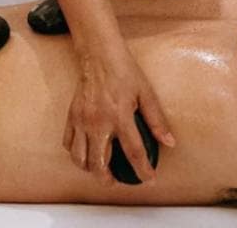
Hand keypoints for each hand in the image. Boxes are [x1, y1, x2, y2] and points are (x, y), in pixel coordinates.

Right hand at [63, 42, 174, 184]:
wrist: (99, 55)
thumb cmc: (124, 71)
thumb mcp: (146, 93)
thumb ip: (157, 120)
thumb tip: (169, 142)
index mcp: (120, 117)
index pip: (134, 153)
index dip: (143, 170)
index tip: (149, 179)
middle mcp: (98, 122)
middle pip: (99, 164)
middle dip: (107, 179)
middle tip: (116, 181)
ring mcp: (82, 120)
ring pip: (79, 158)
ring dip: (90, 169)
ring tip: (100, 170)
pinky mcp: (71, 116)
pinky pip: (68, 144)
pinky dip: (76, 153)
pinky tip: (85, 152)